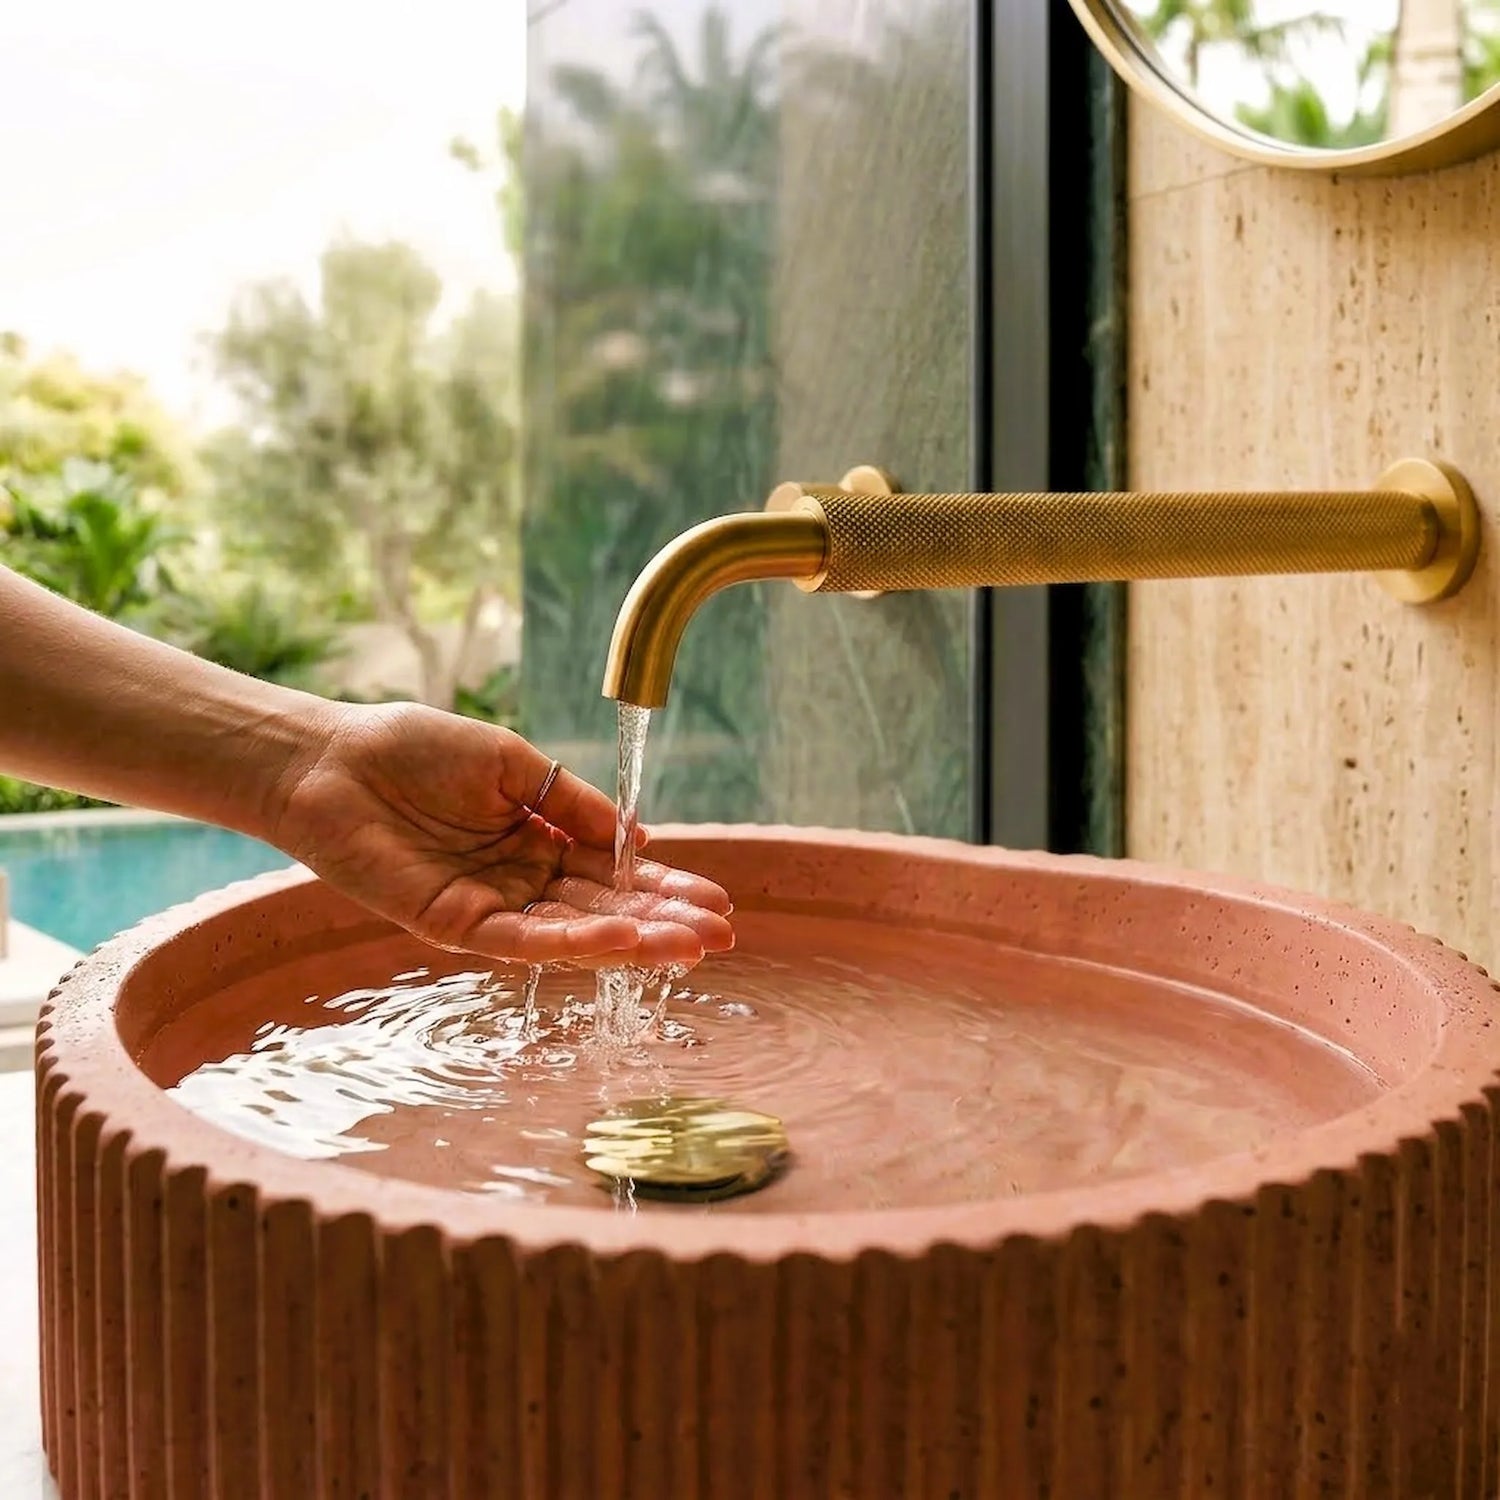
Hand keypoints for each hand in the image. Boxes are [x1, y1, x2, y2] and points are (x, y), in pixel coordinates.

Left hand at [269, 701, 733, 967]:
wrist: (333, 760)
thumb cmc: (415, 749)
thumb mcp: (514, 763)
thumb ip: (571, 803)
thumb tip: (637, 837)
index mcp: (538, 839)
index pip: (613, 871)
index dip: (663, 885)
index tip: (716, 898)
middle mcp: (521, 881)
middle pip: (604, 910)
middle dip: (663, 923)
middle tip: (721, 936)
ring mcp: (490, 907)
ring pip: (573, 934)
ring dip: (632, 942)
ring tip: (688, 945)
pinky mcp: (453, 925)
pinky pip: (521, 940)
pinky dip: (571, 944)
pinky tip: (619, 941)